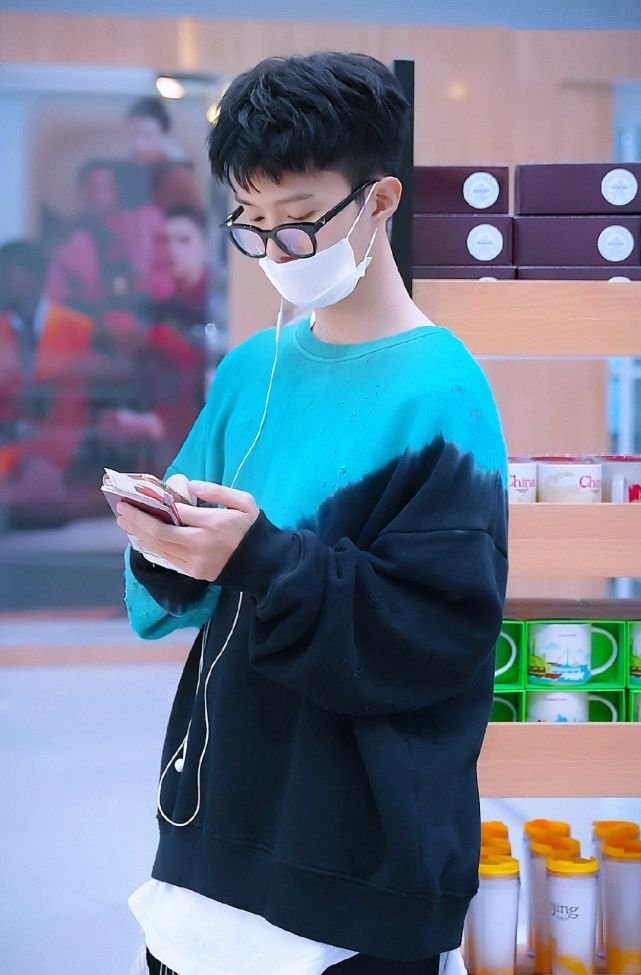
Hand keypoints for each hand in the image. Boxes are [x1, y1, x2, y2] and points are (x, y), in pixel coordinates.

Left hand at [116, 480, 258, 580]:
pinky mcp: (193, 572)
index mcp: (213, 523)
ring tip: (124, 522)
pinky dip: (150, 548)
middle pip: (160, 533)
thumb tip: (190, 486)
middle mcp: (200, 544)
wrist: (263, 563)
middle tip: (121, 509)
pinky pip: (166, 560)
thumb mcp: (244, 502)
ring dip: (138, 534)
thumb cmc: (252, 528)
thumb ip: (218, 491)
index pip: (177, 513)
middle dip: (137, 520)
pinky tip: (140, 539)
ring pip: (159, 548)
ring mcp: (195, 561)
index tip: (139, 495)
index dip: (155, 504)